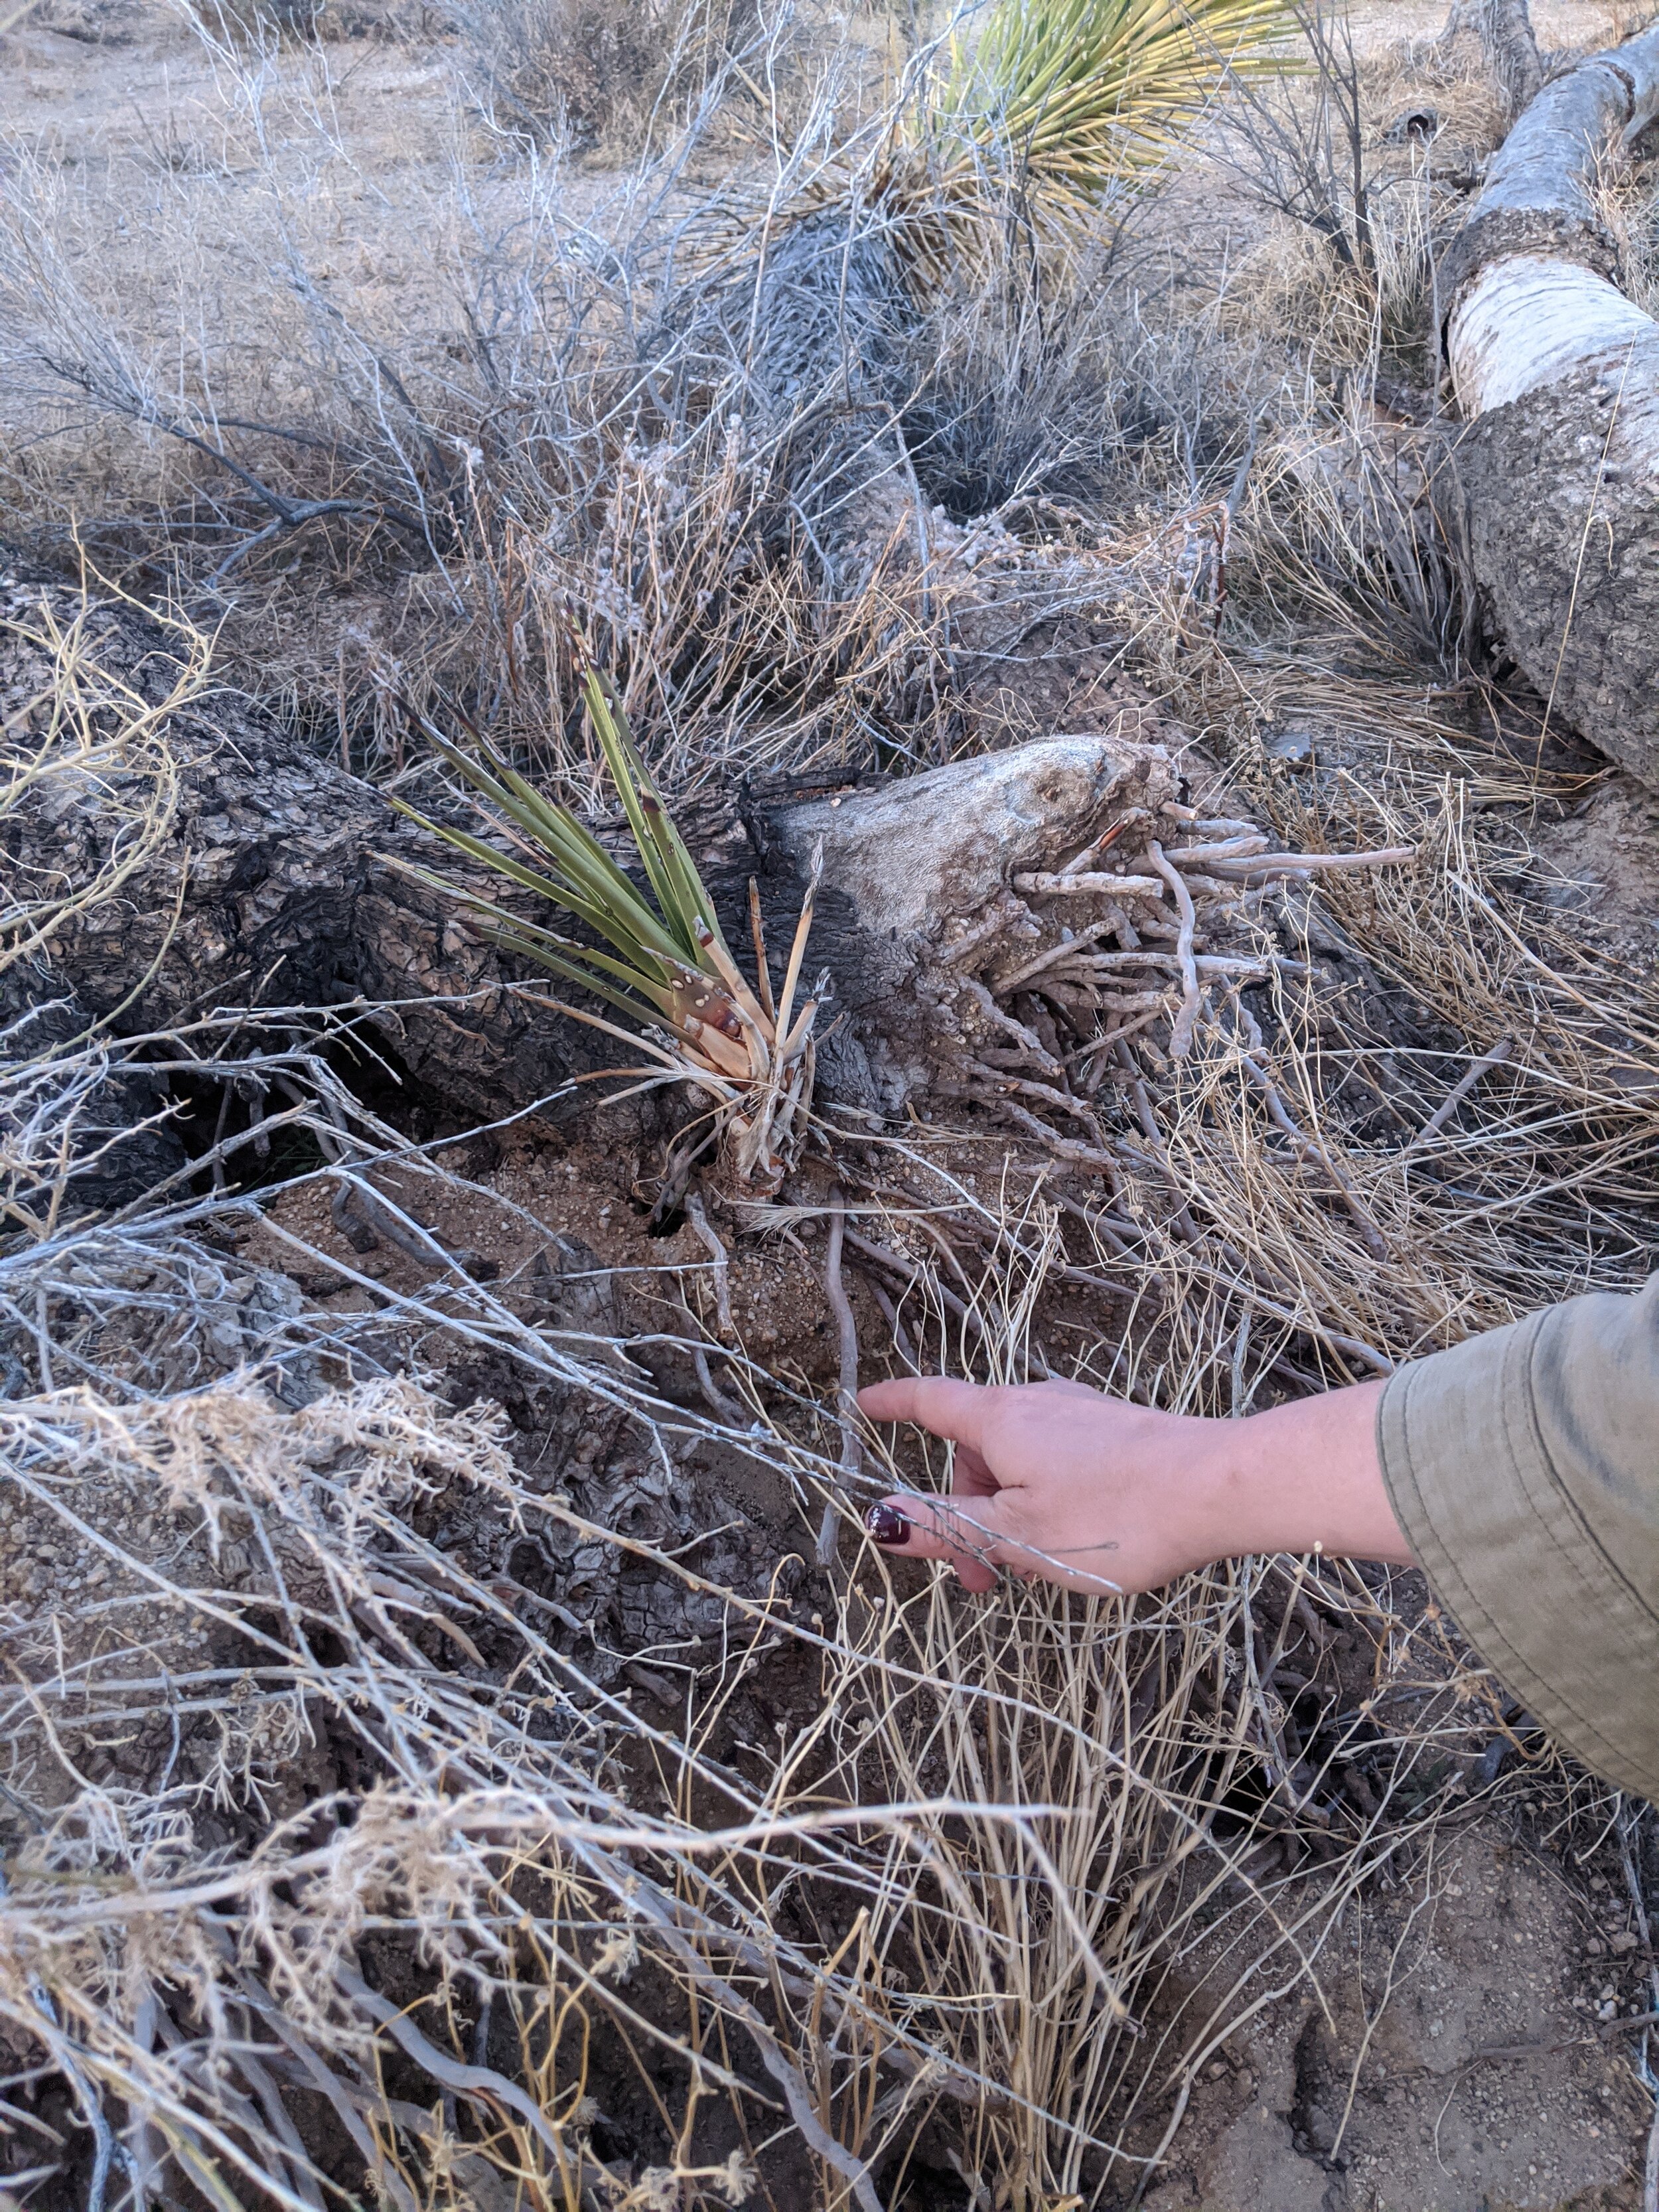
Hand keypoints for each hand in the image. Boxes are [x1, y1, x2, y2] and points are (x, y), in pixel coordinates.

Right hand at [855, 1374, 1411, 1596]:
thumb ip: (945, 1527)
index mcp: (1000, 1420)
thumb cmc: (1114, 1516)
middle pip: (975, 1451)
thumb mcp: (1015, 1536)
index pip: (929, 1402)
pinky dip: (1042, 1500)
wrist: (1221, 1489)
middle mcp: (1037, 1402)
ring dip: (1006, 1513)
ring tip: (1033, 1571)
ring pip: (1018, 1461)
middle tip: (978, 1579)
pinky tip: (1072, 1542)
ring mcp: (1081, 1414)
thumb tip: (880, 1518)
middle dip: (963, 1512)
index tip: (864, 1406)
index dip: (894, 1405)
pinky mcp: (1118, 1432)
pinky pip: (1056, 1462)